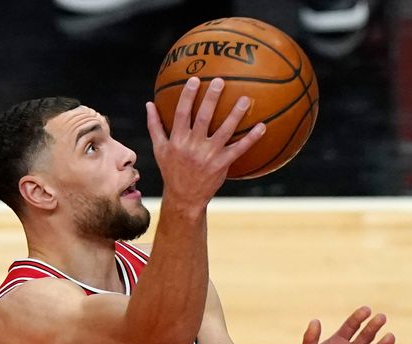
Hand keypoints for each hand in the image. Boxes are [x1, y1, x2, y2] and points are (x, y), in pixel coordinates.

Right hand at [145, 77, 264, 207]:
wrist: (184, 197)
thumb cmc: (171, 169)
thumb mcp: (160, 149)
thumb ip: (155, 125)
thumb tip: (149, 103)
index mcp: (177, 140)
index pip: (181, 114)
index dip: (188, 96)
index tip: (194, 79)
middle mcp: (192, 146)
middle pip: (203, 118)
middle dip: (211, 99)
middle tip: (220, 81)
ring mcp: (208, 155)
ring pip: (224, 131)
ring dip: (235, 115)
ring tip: (245, 98)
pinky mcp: (222, 164)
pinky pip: (239, 149)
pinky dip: (252, 138)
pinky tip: (262, 126)